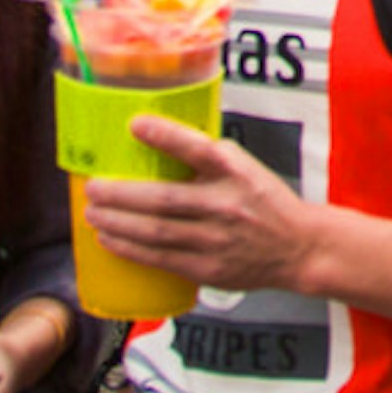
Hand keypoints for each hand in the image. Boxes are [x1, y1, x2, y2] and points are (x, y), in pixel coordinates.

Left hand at [86, 114, 326, 294]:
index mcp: (237, 172)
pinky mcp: (209, 268)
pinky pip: (160, 259)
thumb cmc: (264, 201)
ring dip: (117, 223)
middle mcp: (227, 205)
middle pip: (164, 199)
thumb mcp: (244, 167)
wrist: (299, 247)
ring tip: (93, 213)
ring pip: (156, 232)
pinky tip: (109, 240)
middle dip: (120, 194)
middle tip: (92, 187)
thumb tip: (152, 141)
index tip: (135, 124)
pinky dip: (130, 249)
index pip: (199, 149)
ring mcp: (217, 240)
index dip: (166, 135)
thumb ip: (207, 158)